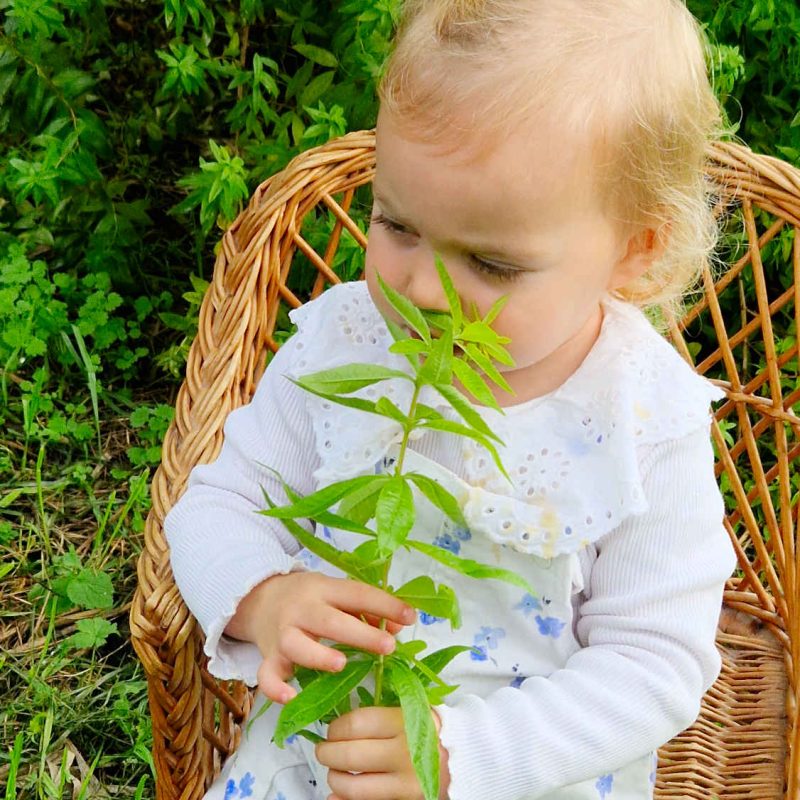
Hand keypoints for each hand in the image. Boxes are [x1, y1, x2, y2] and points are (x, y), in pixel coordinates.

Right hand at [224, 572, 416, 702]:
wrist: (260, 600)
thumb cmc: (309, 599)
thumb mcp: (335, 593)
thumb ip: (366, 609)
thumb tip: (398, 626)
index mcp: (324, 589)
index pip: (357, 594)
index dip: (385, 605)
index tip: (410, 617)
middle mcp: (302, 610)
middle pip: (330, 621)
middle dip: (360, 634)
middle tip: (388, 646)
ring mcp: (283, 634)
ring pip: (297, 645)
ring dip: (318, 656)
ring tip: (341, 664)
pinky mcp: (269, 657)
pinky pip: (267, 675)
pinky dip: (276, 688)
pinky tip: (291, 698)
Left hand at [316, 706, 450, 799]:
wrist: (465, 758)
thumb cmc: (428, 730)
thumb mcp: (409, 712)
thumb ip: (377, 718)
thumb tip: (335, 729)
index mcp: (405, 722)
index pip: (356, 724)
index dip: (335, 728)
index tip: (332, 730)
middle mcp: (406, 752)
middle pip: (349, 755)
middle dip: (327, 753)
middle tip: (324, 751)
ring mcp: (406, 783)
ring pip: (353, 786)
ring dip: (335, 779)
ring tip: (335, 772)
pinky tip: (338, 795)